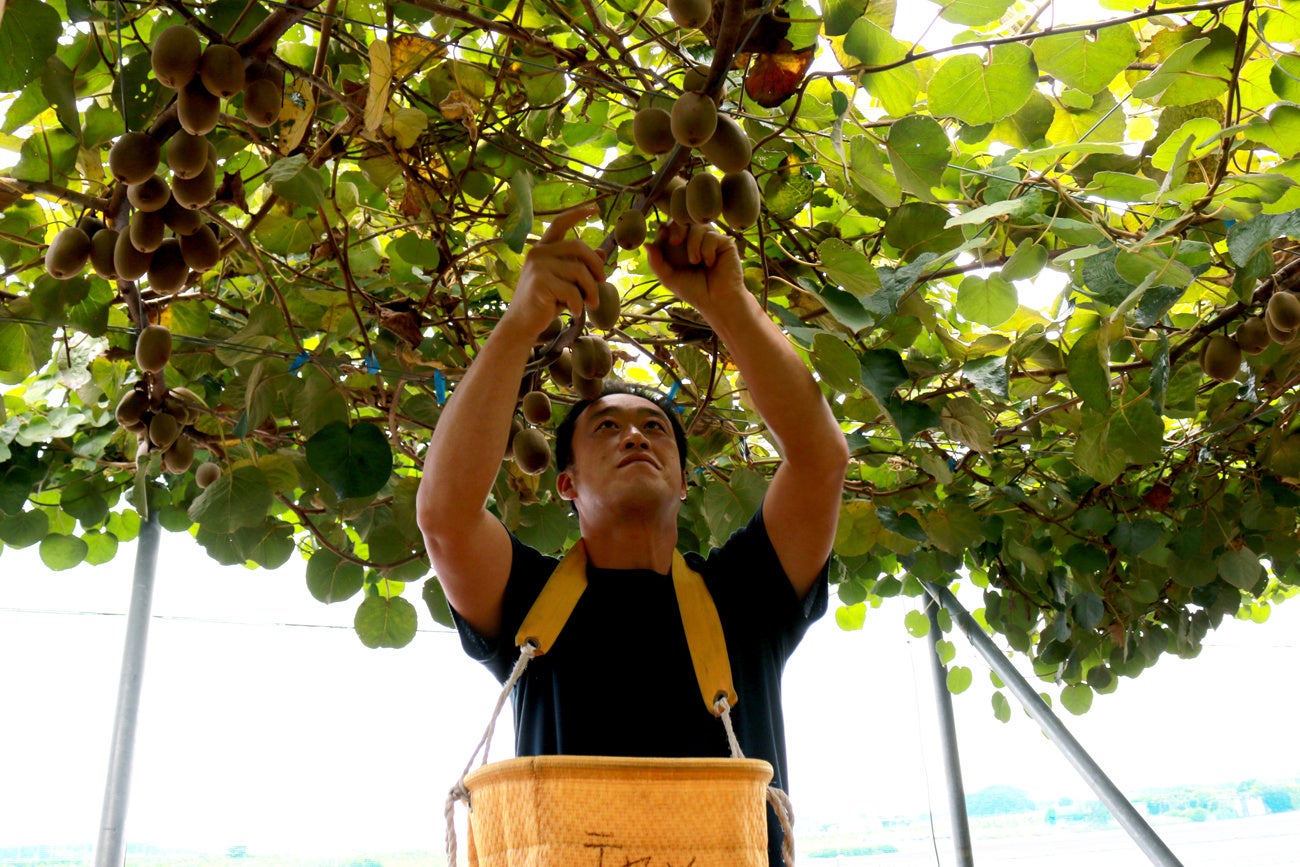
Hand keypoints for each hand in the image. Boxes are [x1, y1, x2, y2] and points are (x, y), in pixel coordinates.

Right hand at [503, 204, 607, 337]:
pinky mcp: (539, 282)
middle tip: (604, 281)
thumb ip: (580, 267)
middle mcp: (538, 252)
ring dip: (591, 290)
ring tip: (592, 303)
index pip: (560, 223)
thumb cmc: (545, 302)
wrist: (522, 324)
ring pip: (579, 271)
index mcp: (543, 249)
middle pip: (579, 246)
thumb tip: (601, 252)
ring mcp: (537, 266)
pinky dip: (579, 304)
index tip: (595, 209)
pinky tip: (576, 313)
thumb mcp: (566, 282)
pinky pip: (572, 291)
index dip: (578, 213)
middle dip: (596, 265)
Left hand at [645, 222, 744, 316]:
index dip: (665, 230)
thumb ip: (656, 262)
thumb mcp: (669, 278)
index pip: (669, 227)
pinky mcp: (724, 242)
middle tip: (675, 242)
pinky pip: (712, 235)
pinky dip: (707, 249)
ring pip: (698, 226)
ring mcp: (710, 239)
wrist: (717, 301)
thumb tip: (645, 244)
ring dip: (693, 243)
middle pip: (683, 220)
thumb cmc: (693, 291)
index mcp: (679, 246)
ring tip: (696, 261)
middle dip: (677, 228)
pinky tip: (710, 263)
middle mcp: (694, 240)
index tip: (664, 238)